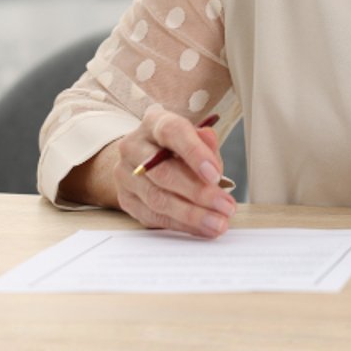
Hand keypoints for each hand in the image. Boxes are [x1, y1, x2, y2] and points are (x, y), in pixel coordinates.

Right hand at [107, 106, 235, 238]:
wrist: (143, 161)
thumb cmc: (176, 149)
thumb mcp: (195, 139)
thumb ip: (206, 143)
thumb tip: (210, 139)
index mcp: (154, 122)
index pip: (172, 132)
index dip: (194, 153)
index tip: (214, 174)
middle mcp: (134, 146)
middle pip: (163, 172)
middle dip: (198, 192)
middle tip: (225, 206)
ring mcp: (125, 174)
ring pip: (158, 199)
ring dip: (192, 214)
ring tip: (218, 222)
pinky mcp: (126, 199)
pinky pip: (154, 216)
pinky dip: (181, 224)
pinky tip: (201, 227)